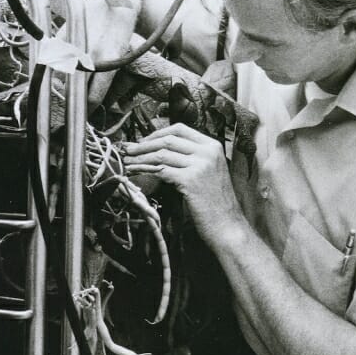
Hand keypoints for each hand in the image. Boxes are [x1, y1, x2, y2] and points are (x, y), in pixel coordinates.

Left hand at [120, 123, 241, 239]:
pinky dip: (145, 170)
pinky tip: (135, 172)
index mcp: (212, 146)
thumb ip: (191, 157)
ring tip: (127, 161)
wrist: (227, 225)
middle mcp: (207, 152)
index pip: (179, 129)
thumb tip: (160, 150)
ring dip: (140, 157)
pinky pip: (161, 170)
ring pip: (162, 154)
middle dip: (144, 144)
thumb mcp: (208, 171)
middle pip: (168, 139)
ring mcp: (200, 165)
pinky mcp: (190, 180)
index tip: (142, 141)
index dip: (157, 133)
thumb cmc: (215, 202)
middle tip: (128, 150)